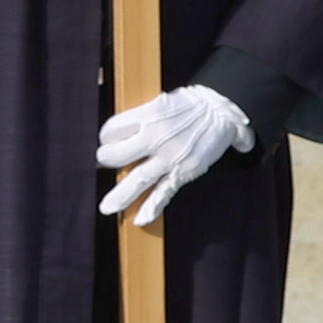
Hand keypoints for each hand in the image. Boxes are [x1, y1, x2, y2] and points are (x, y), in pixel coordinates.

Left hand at [96, 82, 252, 224]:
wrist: (219, 112)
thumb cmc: (187, 105)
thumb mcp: (158, 103)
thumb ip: (139, 119)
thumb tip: (118, 135)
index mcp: (147, 116)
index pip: (112, 129)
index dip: (106, 137)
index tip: (106, 141)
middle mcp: (155, 137)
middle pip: (117, 155)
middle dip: (106, 161)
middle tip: (102, 163)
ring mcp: (169, 156)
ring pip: (138, 179)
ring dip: (121, 195)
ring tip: (107, 208)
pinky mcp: (183, 171)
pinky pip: (164, 192)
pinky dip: (151, 207)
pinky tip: (139, 219)